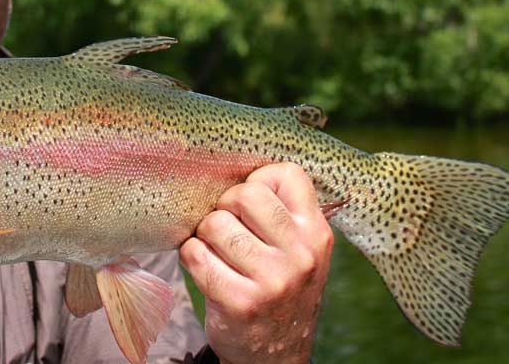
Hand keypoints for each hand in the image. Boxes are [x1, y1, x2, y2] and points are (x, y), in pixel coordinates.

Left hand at [180, 162, 332, 363]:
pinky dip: (191, 257)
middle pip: (243, 194)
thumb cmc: (279, 287)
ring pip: (214, 223)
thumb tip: (232, 165)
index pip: (286, 173)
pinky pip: (195, 254)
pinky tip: (207, 269)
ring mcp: (272, 281)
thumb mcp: (299, 249)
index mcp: (316, 233)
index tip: (252, 206)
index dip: (259, 182)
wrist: (277, 355)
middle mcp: (301, 255)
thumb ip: (281, 211)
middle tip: (228, 230)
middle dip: (225, 208)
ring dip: (205, 236)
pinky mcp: (240, 302)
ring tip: (218, 253)